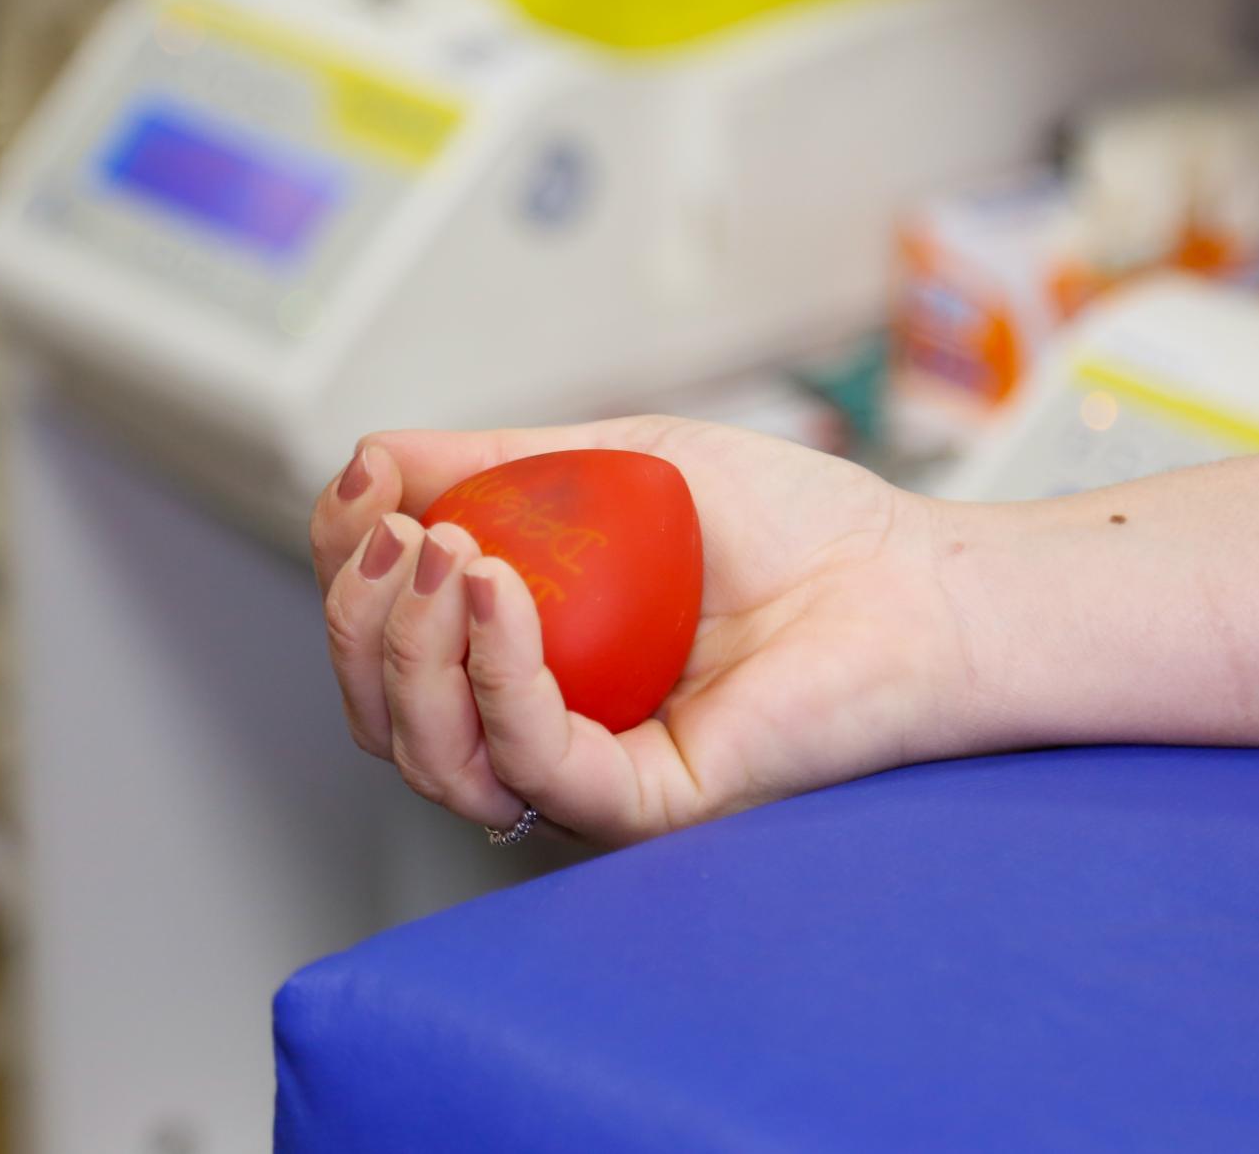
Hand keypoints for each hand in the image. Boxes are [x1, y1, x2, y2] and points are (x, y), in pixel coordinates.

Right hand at [308, 417, 982, 845]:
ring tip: (447, 552)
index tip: (366, 490)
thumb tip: (372, 457)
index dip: (350, 573)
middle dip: (360, 618)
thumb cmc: (794, 526)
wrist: (908, 580)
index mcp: (529, 654)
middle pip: (388, 713)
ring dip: (410, 647)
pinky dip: (496, 669)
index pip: (390, 644)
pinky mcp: (644, 801)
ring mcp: (591, 771)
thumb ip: (497, 460)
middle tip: (397, 532)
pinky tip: (499, 585)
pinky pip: (532, 758)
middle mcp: (545, 725)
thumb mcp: (617, 460)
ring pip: (437, 753)